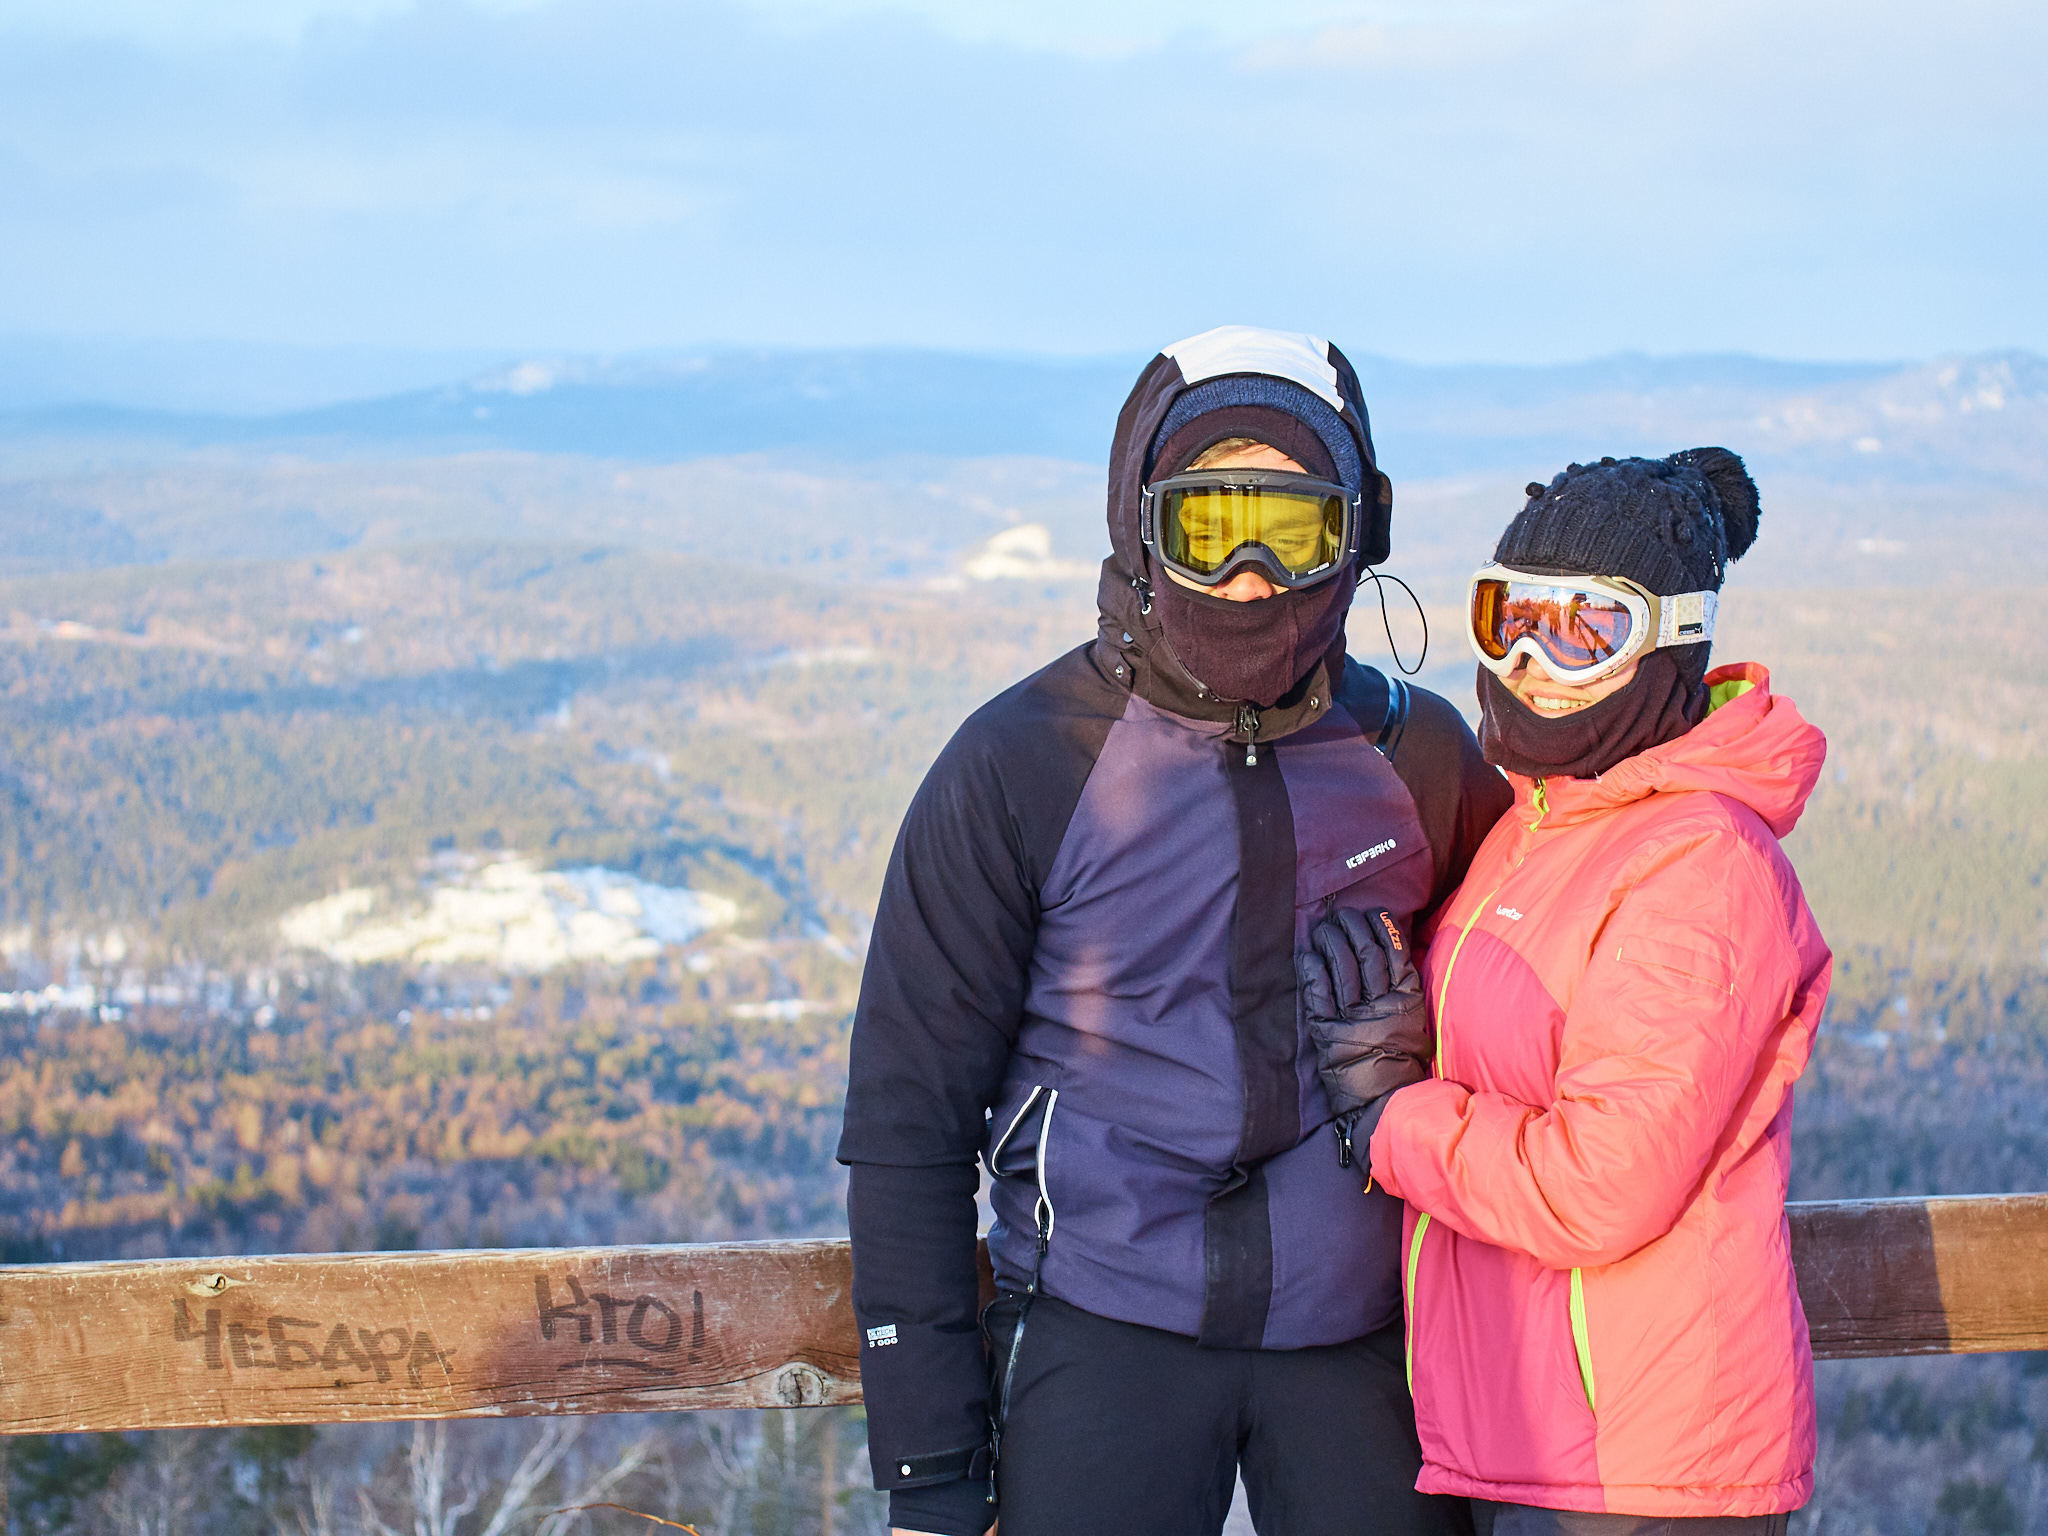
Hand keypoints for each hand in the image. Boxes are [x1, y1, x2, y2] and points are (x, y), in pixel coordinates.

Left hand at [1296, 907, 1430, 1145]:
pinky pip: (1319, 996)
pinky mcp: (1329, 1034)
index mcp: (1406, 1003)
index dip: (1382, 929)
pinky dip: (1312, 973)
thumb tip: (1393, 954)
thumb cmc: (1400, 1062)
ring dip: (1331, 943)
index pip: (1394, 955)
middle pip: (1366, 956)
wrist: (1383, 1102)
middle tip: (1342, 915)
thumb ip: (1405, 992)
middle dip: (1353, 929)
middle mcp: (1381, 1007)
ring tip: (1324, 929)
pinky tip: (1308, 956)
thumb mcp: (1414, 1024)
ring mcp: (1354, 1020)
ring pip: (1343, 970)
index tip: (1371, 912)